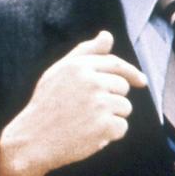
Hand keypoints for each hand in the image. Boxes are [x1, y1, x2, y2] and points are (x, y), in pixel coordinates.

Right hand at [0, 29, 147, 175]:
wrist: (32, 140)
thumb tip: (107, 35)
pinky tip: (89, 135)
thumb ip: (85, 52)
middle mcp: (91, 82)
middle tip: (88, 110)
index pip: (115, 63)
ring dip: (111, 117)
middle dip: (112, 98)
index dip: (131, 73)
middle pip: (122, 87)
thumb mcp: (59, 72)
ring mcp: (99, 104)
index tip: (142, 82)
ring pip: (124, 108)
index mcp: (79, 66)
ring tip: (86, 122)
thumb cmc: (46, 104)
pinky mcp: (104, 126)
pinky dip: (109, 134)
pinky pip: (121, 128)